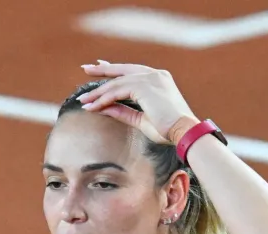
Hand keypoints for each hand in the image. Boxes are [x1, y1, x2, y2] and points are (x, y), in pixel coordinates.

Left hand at [79, 61, 200, 144]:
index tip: (100, 66)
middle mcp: (155, 74)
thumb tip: (102, 108)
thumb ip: (123, 111)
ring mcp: (150, 78)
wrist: (183, 132)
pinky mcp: (144, 86)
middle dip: (102, 70)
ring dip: (98, 92)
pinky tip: (93, 106)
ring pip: (116, 83)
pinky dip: (103, 99)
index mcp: (158, 79)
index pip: (131, 70)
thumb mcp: (140, 119)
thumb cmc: (167, 130)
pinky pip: (117, 91)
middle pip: (122, 70)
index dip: (114, 69)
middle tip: (86, 69)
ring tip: (84, 100)